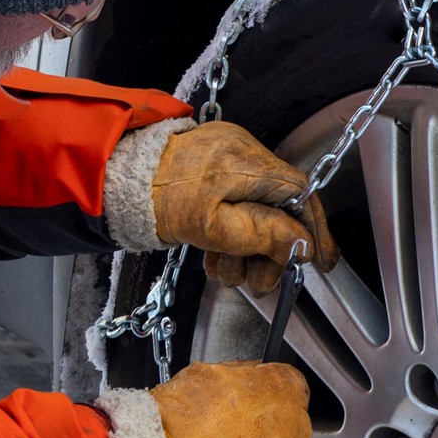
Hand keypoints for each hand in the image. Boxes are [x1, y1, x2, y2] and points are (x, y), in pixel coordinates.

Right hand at [149, 360, 311, 437]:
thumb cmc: (182, 417)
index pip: (287, 390)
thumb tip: (238, 379)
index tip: (246, 410)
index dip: (262, 402)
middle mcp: (297, 425)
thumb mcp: (207, 374)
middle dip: (263, 437)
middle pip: (288, 431)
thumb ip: (236, 376)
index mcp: (283, 387)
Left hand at [150, 121, 338, 296]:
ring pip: (255, 212)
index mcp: (249, 163)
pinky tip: (214, 257)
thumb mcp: (214, 228)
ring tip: (225, 271)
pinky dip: (230, 235)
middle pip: (279, 208)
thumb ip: (263, 235)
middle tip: (260, 282)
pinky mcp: (212, 170)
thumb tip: (302, 243)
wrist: (118, 180)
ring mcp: (227, 160)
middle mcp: (244, 154)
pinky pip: (235, 205)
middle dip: (271, 252)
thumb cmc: (159, 200)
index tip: (320, 260)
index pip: (302, 194)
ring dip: (245, 250)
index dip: (314, 230)